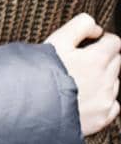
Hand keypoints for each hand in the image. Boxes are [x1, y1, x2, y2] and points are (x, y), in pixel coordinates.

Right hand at [44, 14, 120, 135]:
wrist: (31, 109)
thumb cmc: (40, 74)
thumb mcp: (56, 41)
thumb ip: (80, 26)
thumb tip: (96, 29)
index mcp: (97, 59)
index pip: (114, 42)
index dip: (102, 39)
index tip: (91, 42)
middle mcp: (106, 79)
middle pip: (116, 61)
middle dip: (103, 58)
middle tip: (81, 61)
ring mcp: (105, 100)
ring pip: (114, 83)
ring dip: (103, 79)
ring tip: (79, 81)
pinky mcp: (101, 117)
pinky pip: (112, 105)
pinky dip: (104, 100)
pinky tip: (86, 99)